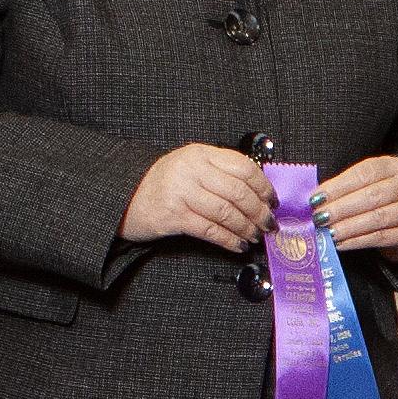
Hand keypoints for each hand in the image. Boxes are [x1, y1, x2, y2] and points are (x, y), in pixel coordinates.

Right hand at [122, 143, 271, 251]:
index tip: (272, 201)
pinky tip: (237, 245)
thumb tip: (260, 194)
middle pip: (238, 192)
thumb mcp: (192, 167)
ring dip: (246, 228)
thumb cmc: (165, 183)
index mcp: (200, 154)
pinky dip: (228, 240)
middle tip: (268, 224)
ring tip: (254, 236)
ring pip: (226, 213)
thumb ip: (221, 173)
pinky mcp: (173, 216)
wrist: (125, 196)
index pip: (243, 167)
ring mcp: (181, 192)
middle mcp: (191, 170)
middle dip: (258, 212)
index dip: (264, 187)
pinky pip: (210, 230)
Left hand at [313, 153, 397, 259]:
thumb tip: (315, 199)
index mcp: (394, 167)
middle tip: (319, 217)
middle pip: (372, 196)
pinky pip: (382, 237)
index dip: (339, 185)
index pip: (365, 173)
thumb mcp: (371, 183)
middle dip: (341, 207)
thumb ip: (347, 188)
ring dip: (348, 227)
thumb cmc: (384, 199)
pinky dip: (358, 241)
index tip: (316, 197)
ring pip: (378, 218)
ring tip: (328, 232)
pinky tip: (341, 244)